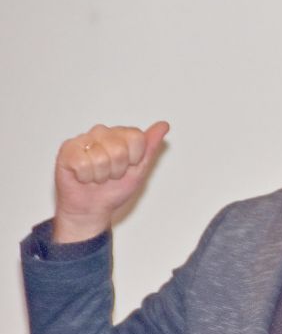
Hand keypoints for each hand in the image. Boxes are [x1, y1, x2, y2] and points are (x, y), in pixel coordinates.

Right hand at [53, 121, 169, 242]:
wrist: (93, 209)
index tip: (128, 167)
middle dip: (117, 170)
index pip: (136, 137)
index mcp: (121, 134)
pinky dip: (86, 177)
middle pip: (119, 149)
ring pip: (101, 158)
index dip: (135, 159)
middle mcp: (102, 132)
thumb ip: (150, 147)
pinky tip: (83, 177)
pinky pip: (82, 163)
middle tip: (110, 175)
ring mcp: (83, 139)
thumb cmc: (115, 189)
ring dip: (101, 175)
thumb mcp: (140, 170)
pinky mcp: (67, 150)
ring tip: (97, 177)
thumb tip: (163, 125)